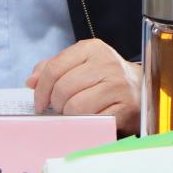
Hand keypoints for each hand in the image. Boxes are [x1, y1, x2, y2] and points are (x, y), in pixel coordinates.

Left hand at [26, 38, 141, 133]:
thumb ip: (53, 68)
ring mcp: (118, 85)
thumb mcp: (79, 63)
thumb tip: (31, 82)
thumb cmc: (104, 77)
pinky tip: (88, 118)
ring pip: (76, 107)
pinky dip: (86, 123)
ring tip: (75, 113)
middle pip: (63, 89)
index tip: (39, 102)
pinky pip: (93, 120)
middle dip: (55, 104)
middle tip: (59, 108)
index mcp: (91, 49)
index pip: (54, 68)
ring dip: (70, 115)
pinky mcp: (125, 107)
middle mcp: (106, 63)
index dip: (41, 89)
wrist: (140, 88)